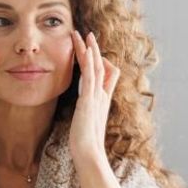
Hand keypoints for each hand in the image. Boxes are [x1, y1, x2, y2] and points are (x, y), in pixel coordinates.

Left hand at [68, 30, 118, 165]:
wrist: (89, 153)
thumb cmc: (85, 142)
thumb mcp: (85, 123)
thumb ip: (85, 113)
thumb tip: (82, 109)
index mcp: (101, 100)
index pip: (105, 74)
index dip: (99, 60)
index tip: (88, 50)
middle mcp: (102, 96)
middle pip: (102, 66)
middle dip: (94, 49)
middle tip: (87, 34)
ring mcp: (97, 97)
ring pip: (96, 66)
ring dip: (90, 48)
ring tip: (82, 34)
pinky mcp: (90, 99)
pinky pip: (91, 75)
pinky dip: (89, 61)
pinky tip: (84, 50)